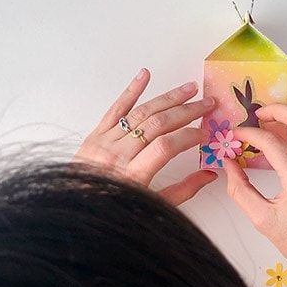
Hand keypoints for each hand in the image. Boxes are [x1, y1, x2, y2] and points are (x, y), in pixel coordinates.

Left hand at [75, 68, 217, 204]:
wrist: (77, 209)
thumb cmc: (117, 211)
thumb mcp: (153, 207)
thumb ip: (183, 190)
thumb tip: (209, 174)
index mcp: (133, 176)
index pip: (167, 146)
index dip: (189, 136)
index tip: (205, 133)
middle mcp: (118, 156)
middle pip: (157, 124)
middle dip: (187, 111)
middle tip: (207, 103)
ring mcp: (105, 142)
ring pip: (141, 112)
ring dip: (168, 98)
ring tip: (189, 89)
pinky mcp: (95, 135)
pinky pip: (115, 109)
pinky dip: (131, 90)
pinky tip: (145, 75)